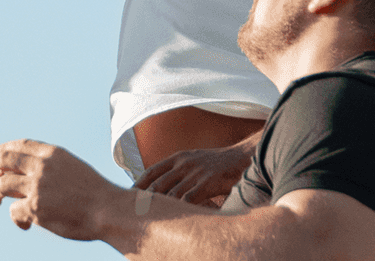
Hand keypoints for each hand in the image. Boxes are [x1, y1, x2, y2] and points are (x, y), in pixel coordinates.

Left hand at [0, 139, 119, 240]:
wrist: (110, 211)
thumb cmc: (96, 194)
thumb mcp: (74, 168)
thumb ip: (51, 167)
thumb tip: (24, 176)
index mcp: (53, 153)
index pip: (21, 145)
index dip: (3, 148)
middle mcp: (42, 166)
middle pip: (4, 160)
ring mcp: (37, 186)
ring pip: (1, 185)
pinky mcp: (35, 207)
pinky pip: (14, 211)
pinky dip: (16, 218)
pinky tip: (25, 225)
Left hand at [134, 135, 257, 207]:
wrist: (244, 156)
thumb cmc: (219, 162)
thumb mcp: (194, 159)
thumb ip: (180, 170)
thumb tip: (166, 185)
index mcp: (178, 157)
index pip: (152, 171)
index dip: (139, 184)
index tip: (130, 195)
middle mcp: (183, 163)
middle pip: (157, 184)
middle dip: (145, 199)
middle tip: (136, 211)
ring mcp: (194, 173)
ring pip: (170, 194)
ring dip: (161, 207)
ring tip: (152, 218)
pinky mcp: (207, 183)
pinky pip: (188, 199)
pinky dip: (181, 209)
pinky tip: (177, 217)